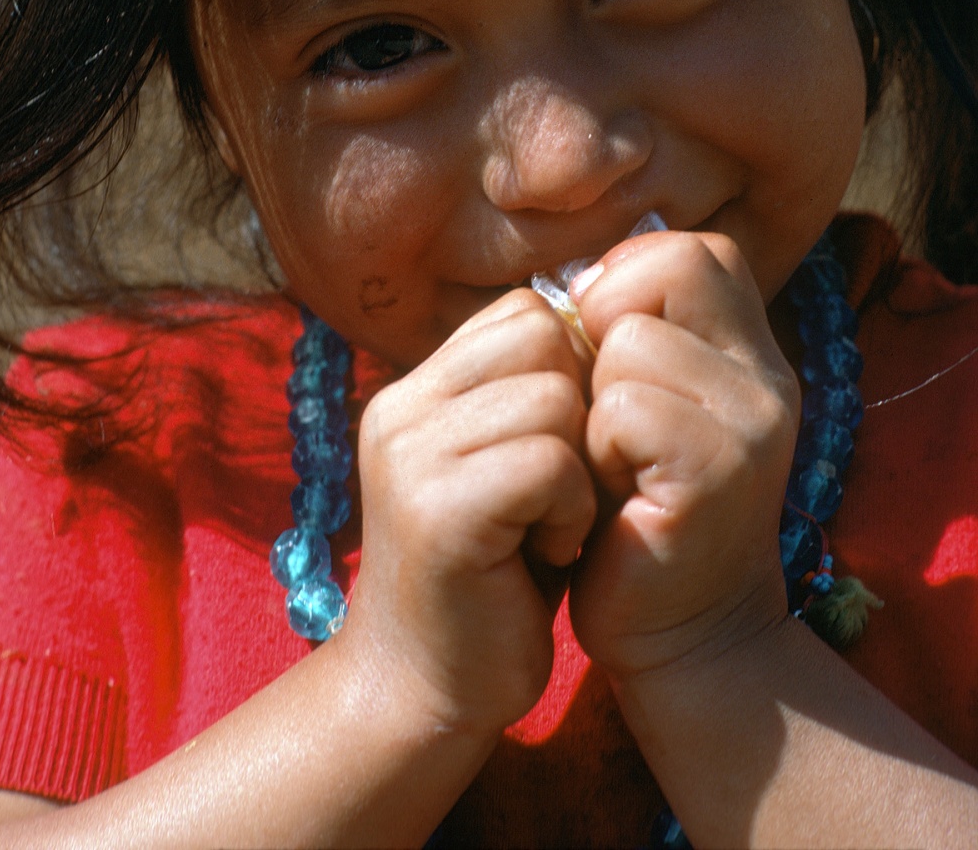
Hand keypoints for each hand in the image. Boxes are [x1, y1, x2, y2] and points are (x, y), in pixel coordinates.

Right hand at [343, 290, 596, 739]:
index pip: (525, 312)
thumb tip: (602, 323)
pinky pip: (548, 462)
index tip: (564, 447)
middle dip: (579, 410)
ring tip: (550, 524)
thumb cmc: (491, 576)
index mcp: (417, 389)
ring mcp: (411, 455)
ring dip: (578, 467)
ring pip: (554, 397)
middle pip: (544, 337)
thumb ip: (530, 394)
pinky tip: (547, 553)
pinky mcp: (437, 509)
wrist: (425, 692)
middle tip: (560, 489)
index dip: (572, 369)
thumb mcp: (506, 463)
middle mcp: (401, 407)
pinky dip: (571, 510)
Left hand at [568, 230, 799, 680]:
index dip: (625, 284)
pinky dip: (597, 449)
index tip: (601, 355)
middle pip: (668, 269)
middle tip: (602, 407)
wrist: (678, 633)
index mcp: (750, 350)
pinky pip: (624, 410)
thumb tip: (577, 276)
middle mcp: (767, 375)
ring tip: (610, 462)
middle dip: (607, 328)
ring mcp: (752, 423)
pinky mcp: (719, 474)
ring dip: (593, 403)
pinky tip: (613, 496)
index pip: (690, 250)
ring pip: (630, 345)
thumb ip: (629, 331)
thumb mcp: (638, 401)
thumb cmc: (633, 508)